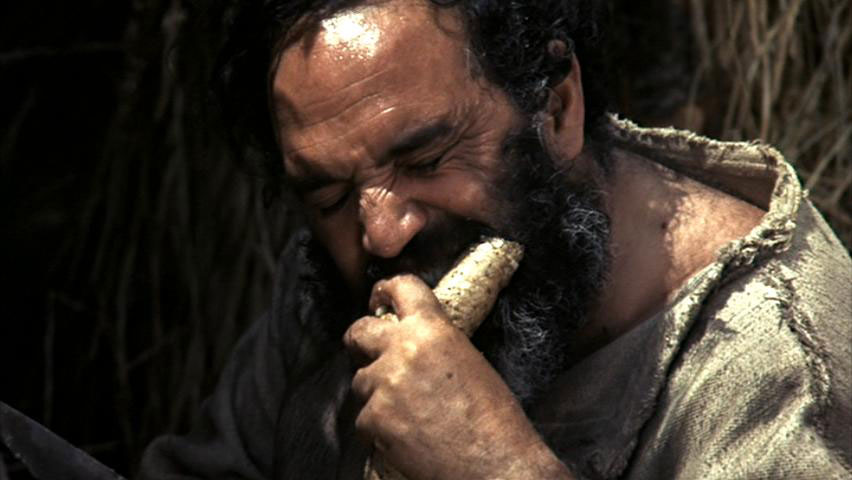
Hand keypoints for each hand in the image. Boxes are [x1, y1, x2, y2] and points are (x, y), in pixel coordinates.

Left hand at [343, 274, 573, 479]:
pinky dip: (378, 429)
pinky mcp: (374, 418)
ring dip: (376, 394)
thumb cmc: (494, 420)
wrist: (496, 464)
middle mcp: (403, 349)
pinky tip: (406, 436)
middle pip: (360, 331)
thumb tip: (410, 343)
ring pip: (360, 381)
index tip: (378, 299)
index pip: (400, 288)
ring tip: (408, 414)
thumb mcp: (469, 361)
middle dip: (360, 342)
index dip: (384, 291)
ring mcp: (385, 384)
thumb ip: (435, 344)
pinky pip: (363, 418)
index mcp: (433, 329)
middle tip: (367, 352)